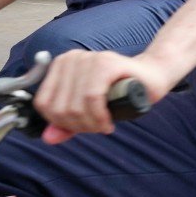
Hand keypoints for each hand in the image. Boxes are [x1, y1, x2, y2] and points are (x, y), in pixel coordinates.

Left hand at [34, 48, 177, 142]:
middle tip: (97, 126)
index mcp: (61, 65)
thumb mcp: (87, 111)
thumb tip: (48, 138)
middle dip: (79, 126)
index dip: (61, 124)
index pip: (44, 104)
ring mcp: (88, 58)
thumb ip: (66, 124)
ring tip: (104, 123)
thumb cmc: (119, 93)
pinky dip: (99, 116)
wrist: (151, 78)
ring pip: (74, 106)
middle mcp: (71, 58)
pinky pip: (91, 98)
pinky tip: (108, 122)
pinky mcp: (105, 63)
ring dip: (91, 124)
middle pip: (60, 109)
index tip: (82, 126)